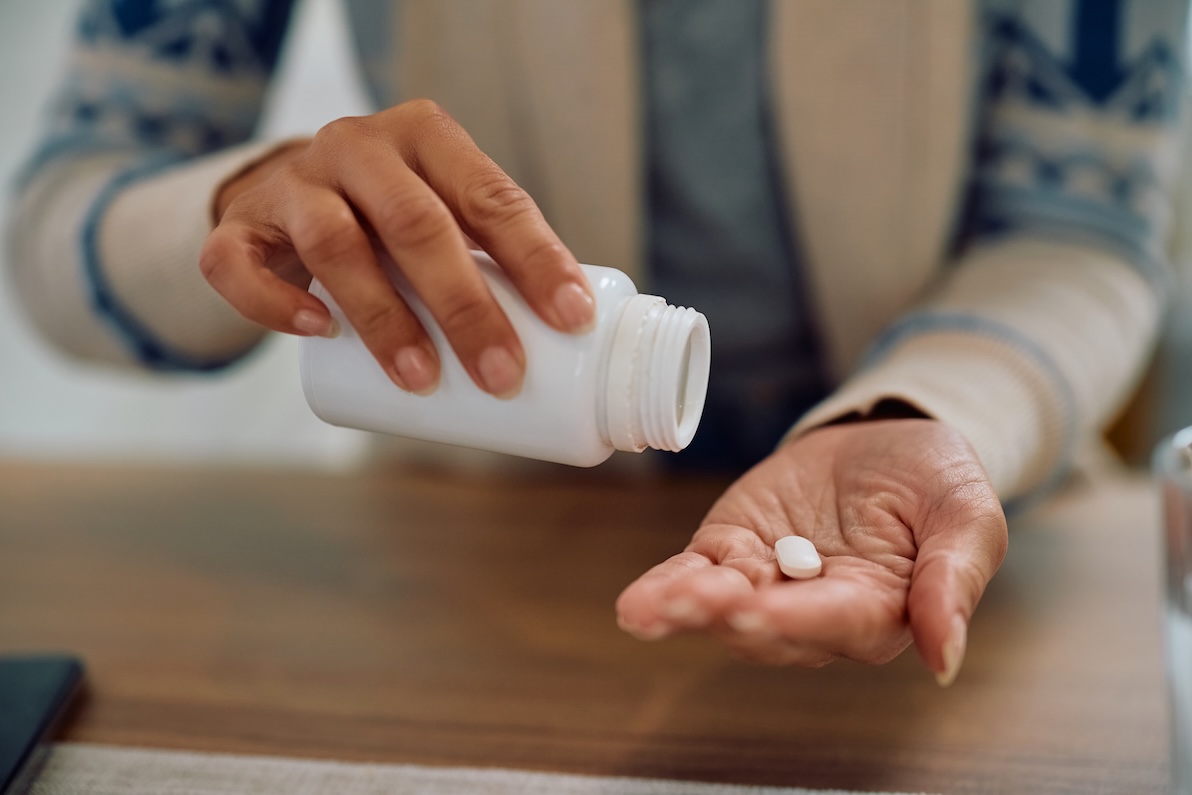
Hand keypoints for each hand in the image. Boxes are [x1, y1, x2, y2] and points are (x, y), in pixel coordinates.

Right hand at [199, 100, 595, 396]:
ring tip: (422, 381)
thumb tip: (575, 346)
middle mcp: (358, 146)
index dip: (536, 258)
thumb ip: (491, 255)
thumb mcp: (445, 211)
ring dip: (384, 319)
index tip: (572, 319)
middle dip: (465, 307)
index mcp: (427, 137)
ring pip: (335, 245)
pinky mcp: (239, 225)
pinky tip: (319, 332)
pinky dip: (277, 304)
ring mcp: (292, 182)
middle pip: (417, 224)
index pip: (491, 197)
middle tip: (501, 374)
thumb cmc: (391, 218)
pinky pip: (240, 262)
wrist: (289, 195)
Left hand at [616, 419, 1007, 683]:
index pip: (838, 622)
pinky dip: (665, 590)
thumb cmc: (936, 482)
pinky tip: (637, 606)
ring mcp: (768, 582)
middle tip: (697, 603)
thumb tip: (947, 659)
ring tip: (651, 608)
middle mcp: (817, 612)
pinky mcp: (733, 552)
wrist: (887, 441)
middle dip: (730, 616)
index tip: (760, 612)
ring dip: (688, 609)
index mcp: (880, 610)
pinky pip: (695, 576)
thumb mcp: (966, 514)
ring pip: (724, 607)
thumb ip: (955, 579)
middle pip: (771, 627)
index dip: (797, 619)